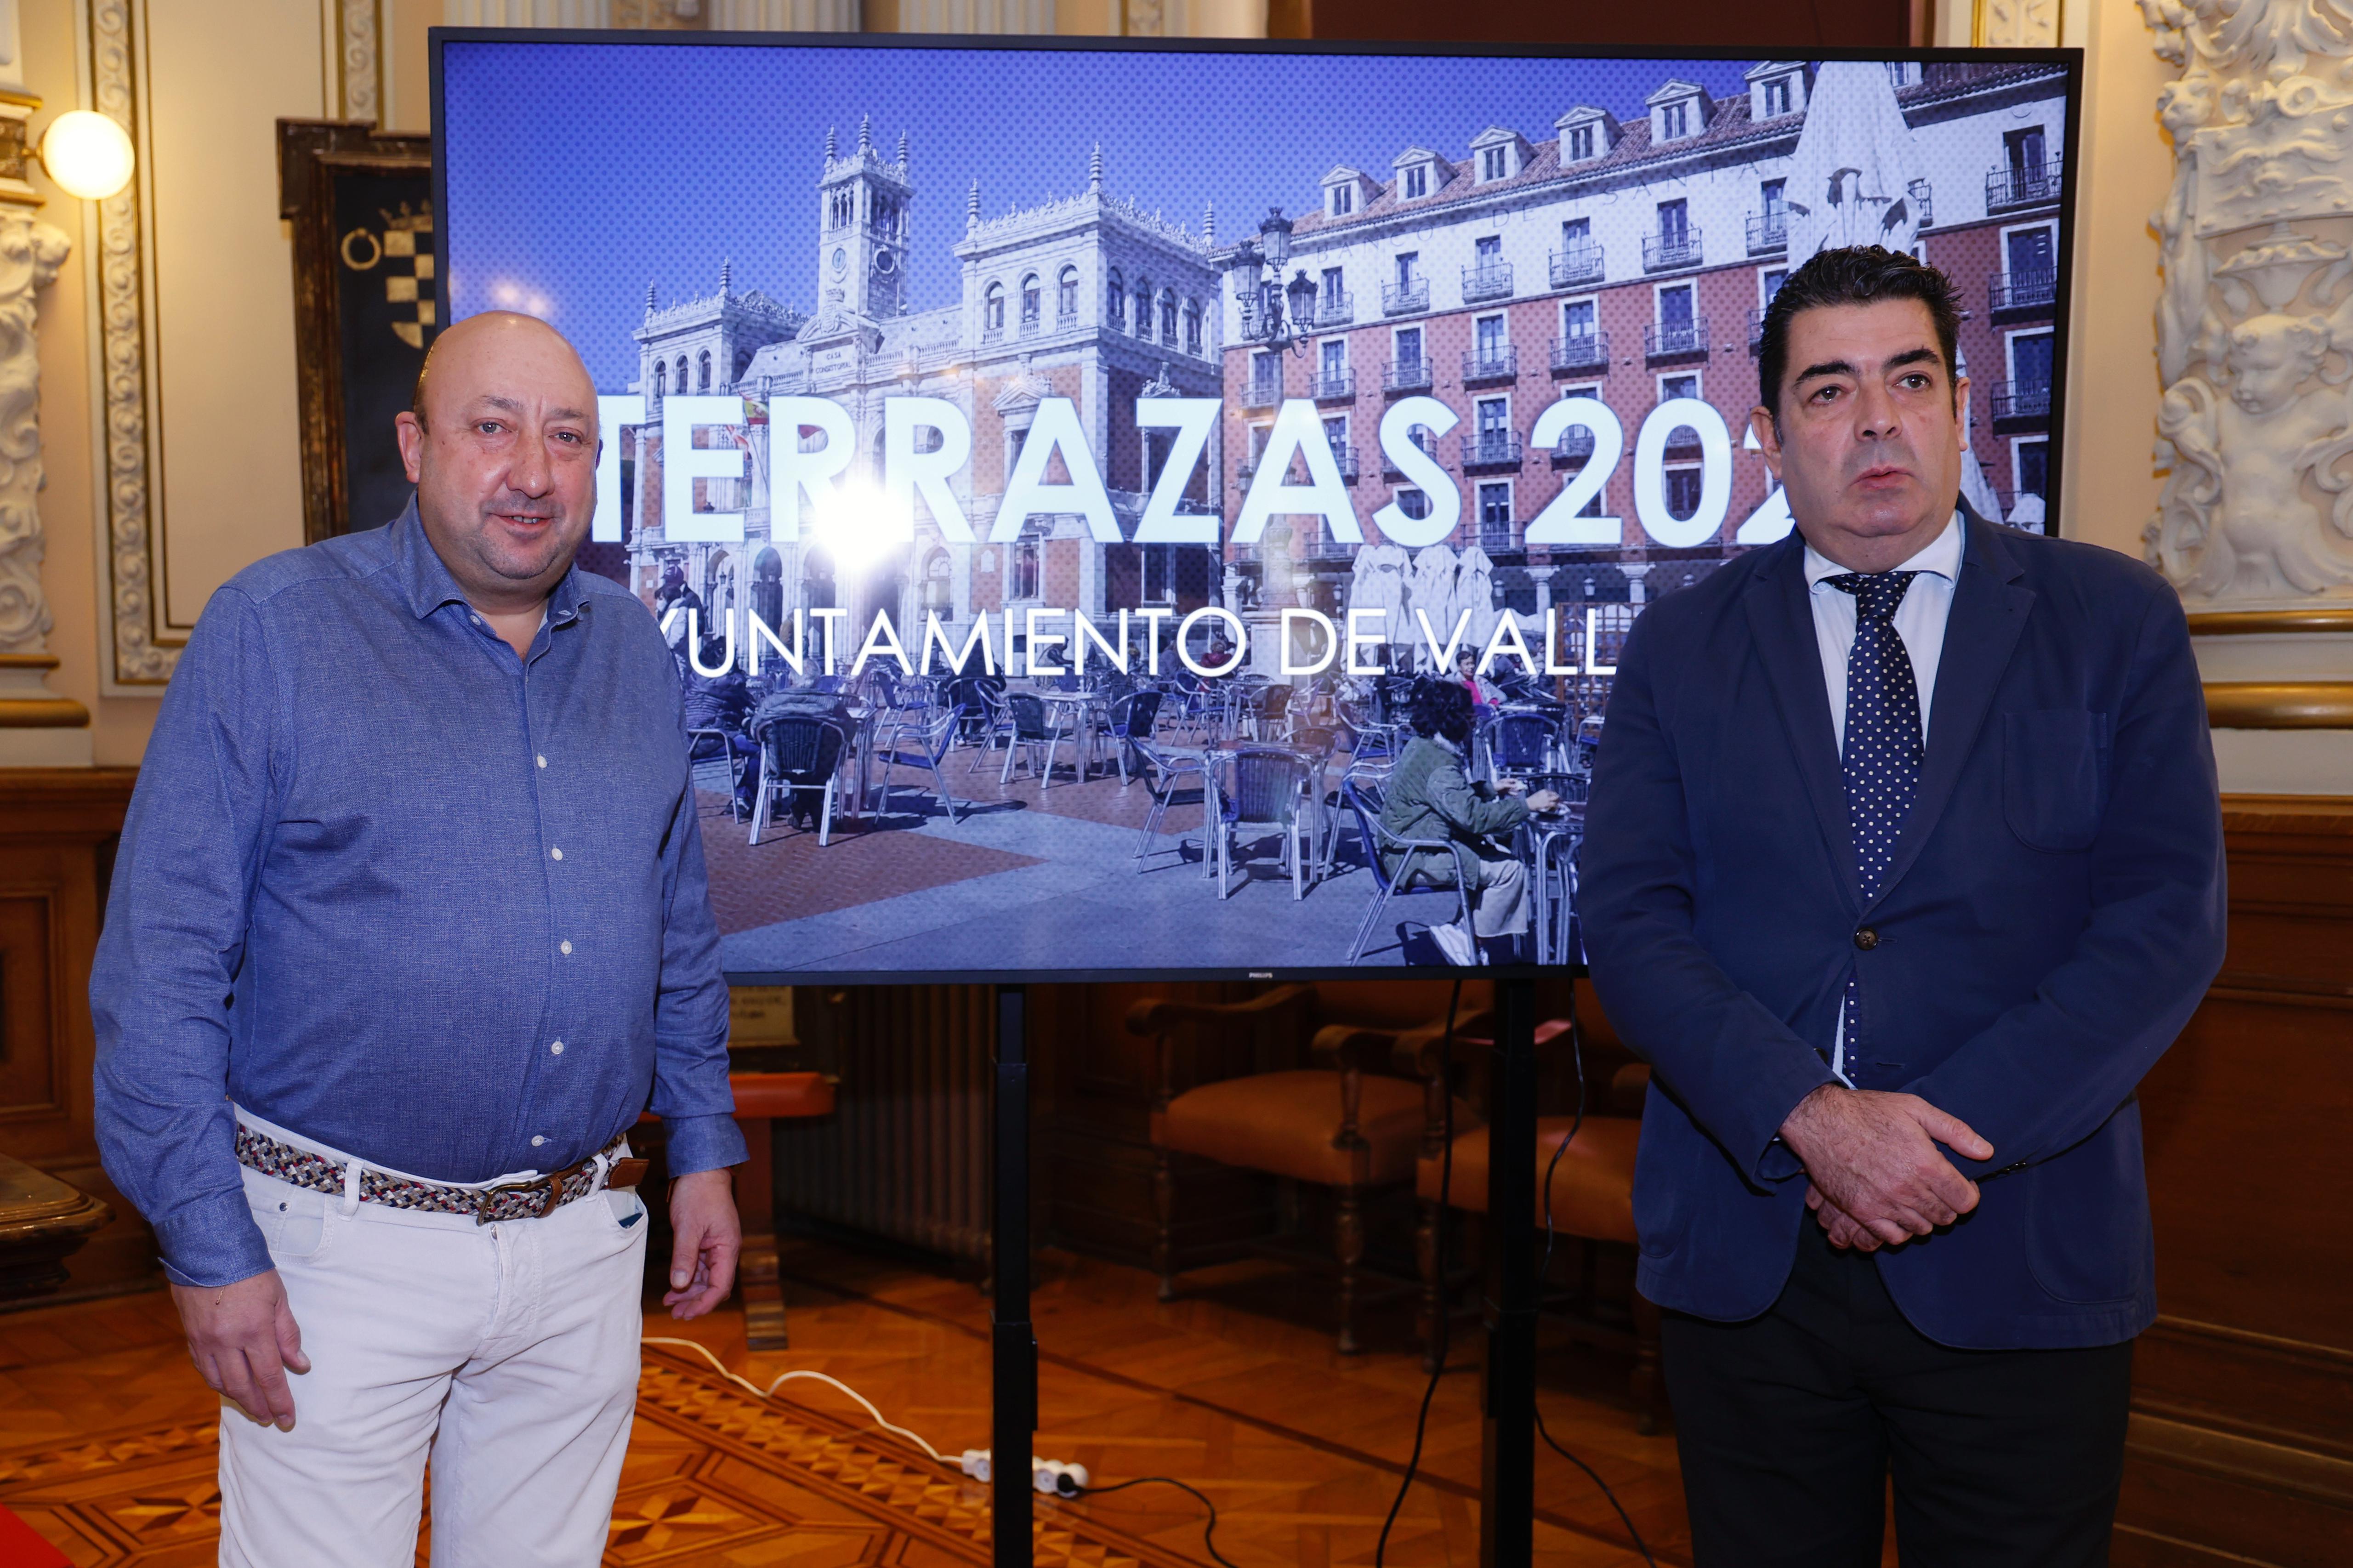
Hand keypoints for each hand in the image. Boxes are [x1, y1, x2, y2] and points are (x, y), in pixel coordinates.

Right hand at [170, 1270, 308, 1429]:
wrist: (208, 1250)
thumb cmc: (250, 1270)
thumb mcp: (278, 1298)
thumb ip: (288, 1335)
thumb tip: (300, 1365)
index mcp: (254, 1331)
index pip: (270, 1377)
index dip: (280, 1401)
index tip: (288, 1419)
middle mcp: (226, 1342)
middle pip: (243, 1386)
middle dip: (259, 1407)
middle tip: (271, 1420)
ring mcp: (205, 1342)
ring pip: (220, 1382)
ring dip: (238, 1398)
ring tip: (253, 1407)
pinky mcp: (190, 1337)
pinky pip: (203, 1369)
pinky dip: (217, 1382)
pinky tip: (228, 1387)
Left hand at [663, 1168, 740, 1319]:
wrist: (701, 1170)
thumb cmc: (698, 1194)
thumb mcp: (688, 1226)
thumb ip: (684, 1256)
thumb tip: (679, 1284)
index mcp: (727, 1248)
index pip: (720, 1286)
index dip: (704, 1303)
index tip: (687, 1314)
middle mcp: (725, 1251)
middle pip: (714, 1286)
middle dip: (696, 1302)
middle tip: (676, 1315)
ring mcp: (717, 1247)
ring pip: (706, 1279)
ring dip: (690, 1293)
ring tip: (670, 1305)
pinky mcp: (707, 1243)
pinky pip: (700, 1267)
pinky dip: (687, 1278)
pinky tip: (673, 1287)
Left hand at [1496, 776, 1526, 795]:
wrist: (1491, 790)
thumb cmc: (1497, 785)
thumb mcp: (1504, 785)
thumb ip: (1510, 785)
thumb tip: (1516, 786)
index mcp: (1506, 780)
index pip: (1513, 780)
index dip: (1517, 781)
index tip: (1521, 784)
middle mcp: (1507, 784)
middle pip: (1514, 785)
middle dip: (1517, 786)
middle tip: (1522, 789)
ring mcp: (1506, 788)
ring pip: (1512, 789)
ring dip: (1516, 790)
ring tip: (1519, 792)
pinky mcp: (1505, 792)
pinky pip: (1510, 792)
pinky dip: (1513, 793)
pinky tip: (1516, 795)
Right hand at [1525, 789, 1561, 811]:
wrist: (1529, 803)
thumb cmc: (1532, 799)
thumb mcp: (1538, 794)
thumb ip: (1543, 795)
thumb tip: (1548, 798)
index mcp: (1544, 791)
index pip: (1552, 792)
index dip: (1554, 795)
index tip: (1554, 798)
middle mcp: (1547, 794)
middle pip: (1555, 795)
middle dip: (1557, 798)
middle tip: (1558, 801)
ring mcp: (1547, 798)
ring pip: (1556, 799)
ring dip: (1557, 802)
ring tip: (1558, 804)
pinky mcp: (1547, 803)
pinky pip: (1554, 804)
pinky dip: (1556, 806)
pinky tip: (1555, 808)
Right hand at [1778, 1085, 1992, 1248]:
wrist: (1821, 1121)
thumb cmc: (1868, 1112)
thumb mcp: (1915, 1109)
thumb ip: (1955, 1131)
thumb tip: (1986, 1152)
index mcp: (1927, 1164)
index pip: (1965, 1200)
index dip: (1969, 1195)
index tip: (1962, 1186)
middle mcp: (1909, 1189)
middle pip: (1945, 1217)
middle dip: (1947, 1205)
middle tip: (1937, 1190)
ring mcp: (1884, 1204)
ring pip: (1921, 1228)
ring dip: (1925, 1217)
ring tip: (1916, 1199)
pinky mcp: (1862, 1212)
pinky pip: (1893, 1237)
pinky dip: (1901, 1230)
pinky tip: (1898, 1212)